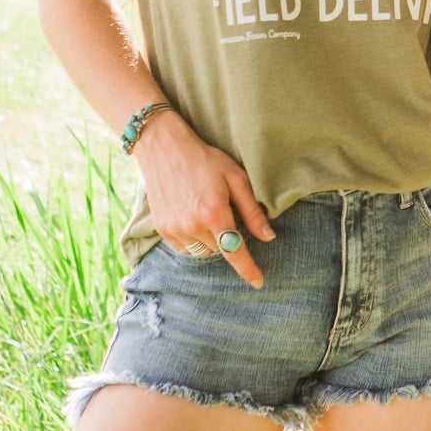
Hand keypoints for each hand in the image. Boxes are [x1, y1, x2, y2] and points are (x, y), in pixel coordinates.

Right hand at [131, 111, 274, 287]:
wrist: (165, 148)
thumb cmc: (206, 160)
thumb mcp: (236, 178)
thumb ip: (252, 211)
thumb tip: (268, 237)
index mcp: (215, 213)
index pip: (235, 252)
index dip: (248, 269)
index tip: (258, 282)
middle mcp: (193, 225)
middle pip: (219, 249)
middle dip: (226, 237)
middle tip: (222, 211)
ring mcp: (174, 229)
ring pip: (202, 251)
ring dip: (210, 240)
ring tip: (205, 212)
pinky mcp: (162, 229)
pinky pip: (184, 247)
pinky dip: (193, 239)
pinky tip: (191, 216)